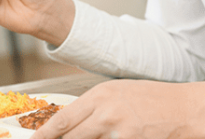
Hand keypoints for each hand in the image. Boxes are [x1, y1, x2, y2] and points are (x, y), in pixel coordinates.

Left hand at [31, 79, 204, 138]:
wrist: (182, 107)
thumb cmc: (149, 98)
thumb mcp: (115, 93)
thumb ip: (92, 107)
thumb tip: (71, 123)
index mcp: (98, 95)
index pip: (63, 118)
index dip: (45, 133)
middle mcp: (104, 111)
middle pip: (70, 135)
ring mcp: (117, 129)